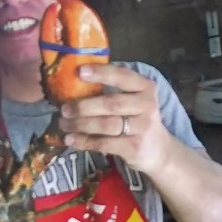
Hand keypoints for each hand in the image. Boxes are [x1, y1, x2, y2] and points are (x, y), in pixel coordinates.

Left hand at [57, 64, 174, 174]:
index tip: (80, 71)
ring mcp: (142, 127)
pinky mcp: (134, 147)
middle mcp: (147, 105)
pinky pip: (104, 143)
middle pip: (111, 104)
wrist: (158, 150)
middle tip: (64, 108)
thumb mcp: (133, 100)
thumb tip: (73, 83)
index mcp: (145, 87)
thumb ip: (112, 91)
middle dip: (83, 106)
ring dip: (80, 124)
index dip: (101, 73)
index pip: (123, 76)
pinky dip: (84, 141)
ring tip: (63, 124)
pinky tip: (70, 139)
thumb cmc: (137, 119)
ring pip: (105, 125)